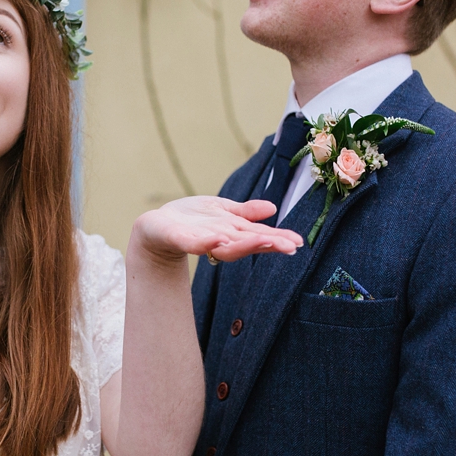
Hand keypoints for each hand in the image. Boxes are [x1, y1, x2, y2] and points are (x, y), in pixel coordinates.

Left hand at [132, 196, 302, 265]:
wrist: (157, 227)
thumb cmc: (191, 220)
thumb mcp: (223, 212)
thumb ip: (246, 212)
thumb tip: (273, 208)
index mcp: (232, 232)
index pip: (259, 236)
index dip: (278, 239)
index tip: (298, 242)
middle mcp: (220, 239)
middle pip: (247, 243)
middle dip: (268, 244)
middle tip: (289, 247)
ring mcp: (201, 240)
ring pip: (225, 245)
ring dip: (244, 245)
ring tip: (263, 241)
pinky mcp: (180, 239)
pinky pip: (194, 242)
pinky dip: (206, 242)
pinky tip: (218, 239)